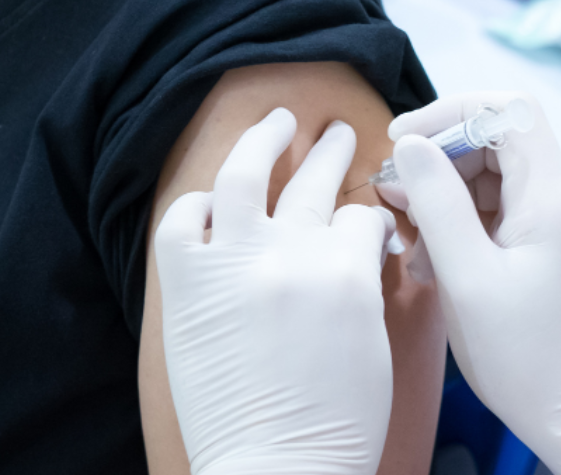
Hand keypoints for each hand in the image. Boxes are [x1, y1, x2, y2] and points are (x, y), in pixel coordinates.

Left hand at [155, 108, 395, 474]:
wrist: (278, 469)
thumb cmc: (337, 424)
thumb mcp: (377, 344)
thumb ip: (366, 283)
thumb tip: (360, 249)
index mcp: (349, 271)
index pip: (362, 215)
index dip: (369, 214)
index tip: (366, 220)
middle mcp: (293, 253)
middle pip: (316, 181)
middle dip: (332, 152)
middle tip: (338, 134)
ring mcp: (235, 263)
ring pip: (247, 172)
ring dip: (265, 139)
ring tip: (278, 120)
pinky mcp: (188, 285)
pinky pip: (183, 220)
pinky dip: (196, 202)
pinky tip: (211, 197)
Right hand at [388, 93, 560, 474]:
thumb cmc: (524, 357)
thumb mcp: (466, 278)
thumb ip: (437, 204)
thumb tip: (412, 146)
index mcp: (555, 197)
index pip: (507, 110)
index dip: (450, 113)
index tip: (403, 141)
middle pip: (497, 140)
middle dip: (440, 160)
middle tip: (395, 196)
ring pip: (495, 177)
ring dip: (446, 198)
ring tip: (412, 243)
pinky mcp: (553, 246)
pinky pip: (502, 211)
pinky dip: (463, 224)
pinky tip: (433, 262)